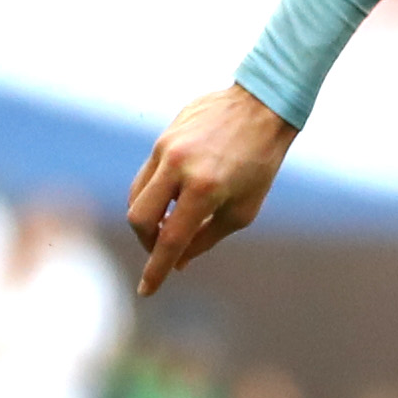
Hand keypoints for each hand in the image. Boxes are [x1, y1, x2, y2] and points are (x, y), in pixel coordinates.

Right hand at [127, 84, 295, 295]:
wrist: (261, 106)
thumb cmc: (260, 163)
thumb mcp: (243, 209)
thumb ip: (206, 238)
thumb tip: (180, 263)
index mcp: (205, 188)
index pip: (170, 239)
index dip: (157, 269)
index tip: (147, 291)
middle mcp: (179, 166)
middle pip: (139, 218)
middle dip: (147, 242)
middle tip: (164, 252)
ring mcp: (165, 148)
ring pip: (136, 196)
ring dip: (147, 219)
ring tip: (169, 226)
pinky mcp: (161, 137)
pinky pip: (145, 175)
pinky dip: (152, 195)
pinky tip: (172, 200)